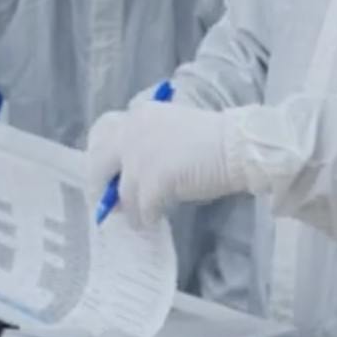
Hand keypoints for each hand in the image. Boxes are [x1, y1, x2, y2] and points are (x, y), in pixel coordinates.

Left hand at [84, 100, 255, 227]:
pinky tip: (153, 222)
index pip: (102, 135)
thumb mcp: (171, 128)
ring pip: (122, 193)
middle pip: (98, 165)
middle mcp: (132, 132)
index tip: (104, 177)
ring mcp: (140, 157)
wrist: (238, 146)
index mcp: (138, 115)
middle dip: (101, 188)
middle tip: (109, 205)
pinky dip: (146, 218)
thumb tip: (129, 175)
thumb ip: (146, 143)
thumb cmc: (213, 140)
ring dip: (130, 210)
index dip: (101, 159)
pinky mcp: (154, 180)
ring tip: (138, 220)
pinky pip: (142, 208)